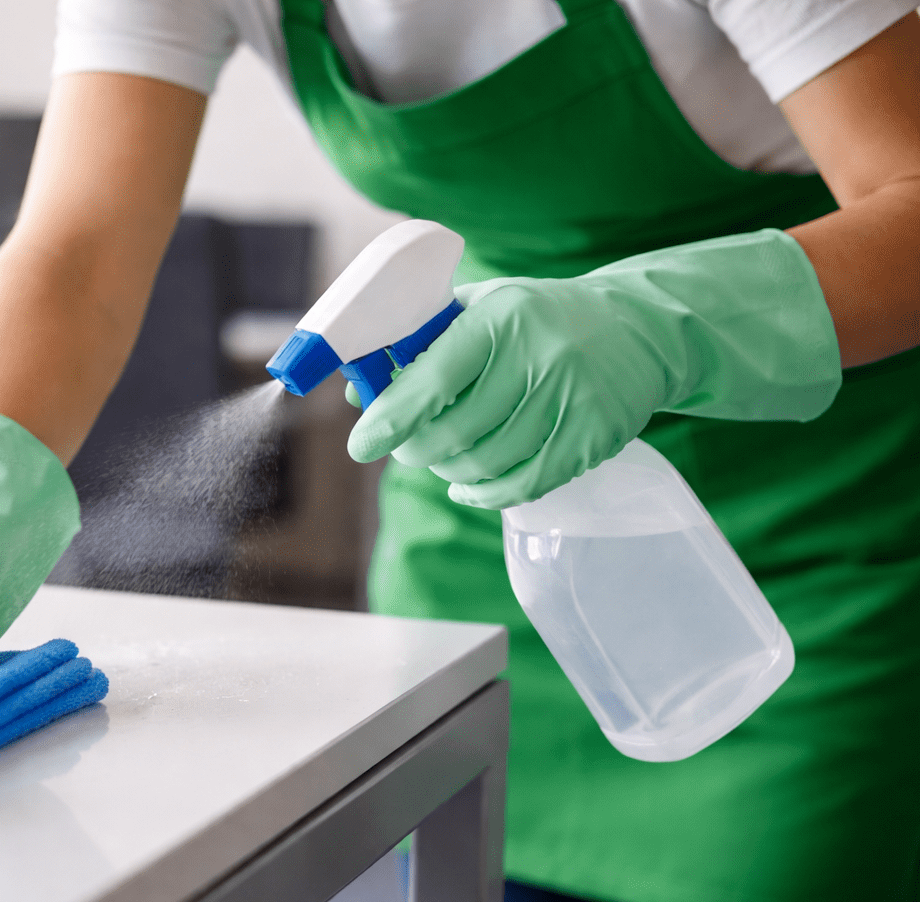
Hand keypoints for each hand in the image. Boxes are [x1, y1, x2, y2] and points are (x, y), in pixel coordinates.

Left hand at [347, 229, 841, 507]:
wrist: (640, 329)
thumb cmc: (540, 319)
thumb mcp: (482, 309)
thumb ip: (420, 344)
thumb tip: (360, 393)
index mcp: (501, 318)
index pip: (433, 378)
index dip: (391, 418)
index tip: (360, 445)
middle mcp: (540, 357)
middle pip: (455, 432)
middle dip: (415, 449)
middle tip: (404, 447)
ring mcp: (572, 400)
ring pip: (486, 464)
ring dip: (449, 470)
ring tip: (440, 458)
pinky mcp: (594, 438)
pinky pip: (523, 485)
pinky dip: (485, 492)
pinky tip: (468, 484)